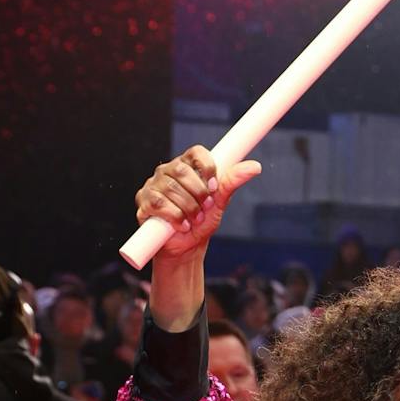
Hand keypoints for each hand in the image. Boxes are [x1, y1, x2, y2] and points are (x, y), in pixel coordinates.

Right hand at [135, 146, 261, 333]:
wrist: (186, 247)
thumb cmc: (202, 220)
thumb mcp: (219, 201)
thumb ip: (232, 182)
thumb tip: (255, 166)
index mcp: (187, 165)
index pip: (196, 152)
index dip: (207, 168)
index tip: (215, 188)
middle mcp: (168, 171)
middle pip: (182, 170)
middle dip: (199, 192)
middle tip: (206, 208)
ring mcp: (153, 185)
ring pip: (170, 188)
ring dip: (188, 207)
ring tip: (195, 219)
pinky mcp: (144, 201)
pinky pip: (158, 203)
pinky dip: (174, 216)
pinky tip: (182, 225)